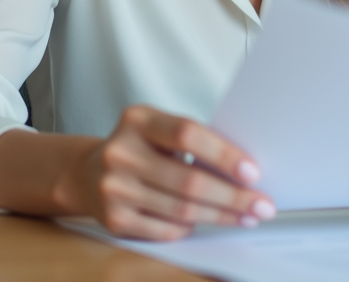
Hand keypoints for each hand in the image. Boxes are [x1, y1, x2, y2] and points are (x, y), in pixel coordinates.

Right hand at [57, 105, 275, 240]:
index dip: (223, 154)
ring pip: (182, 210)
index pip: (187, 134)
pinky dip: (192, 228)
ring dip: (221, 216)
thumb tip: (244, 170)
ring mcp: (114, 188)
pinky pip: (166, 230)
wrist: (86, 174)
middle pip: (189, 180)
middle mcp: (121, 152)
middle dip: (233, 196)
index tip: (252, 172)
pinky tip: (208, 222)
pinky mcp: (114, 219)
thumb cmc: (138, 148)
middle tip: (262, 205)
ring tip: (246, 217)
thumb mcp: (158, 129)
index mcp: (138, 119)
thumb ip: (192, 141)